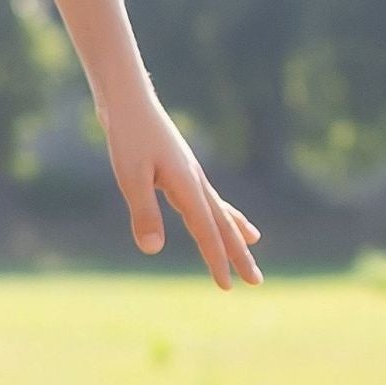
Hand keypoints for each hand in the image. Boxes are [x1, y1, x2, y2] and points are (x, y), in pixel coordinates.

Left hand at [101, 90, 262, 289]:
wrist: (127, 97)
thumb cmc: (127, 135)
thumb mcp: (130, 176)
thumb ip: (144, 212)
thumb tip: (153, 250)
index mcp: (187, 185)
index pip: (206, 231)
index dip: (216, 260)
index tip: (228, 287)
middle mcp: (195, 179)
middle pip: (222, 223)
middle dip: (239, 253)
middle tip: (257, 281)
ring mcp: (189, 170)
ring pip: (218, 207)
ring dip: (234, 229)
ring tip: (254, 241)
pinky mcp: (179, 165)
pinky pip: (206, 194)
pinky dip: (218, 207)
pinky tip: (216, 209)